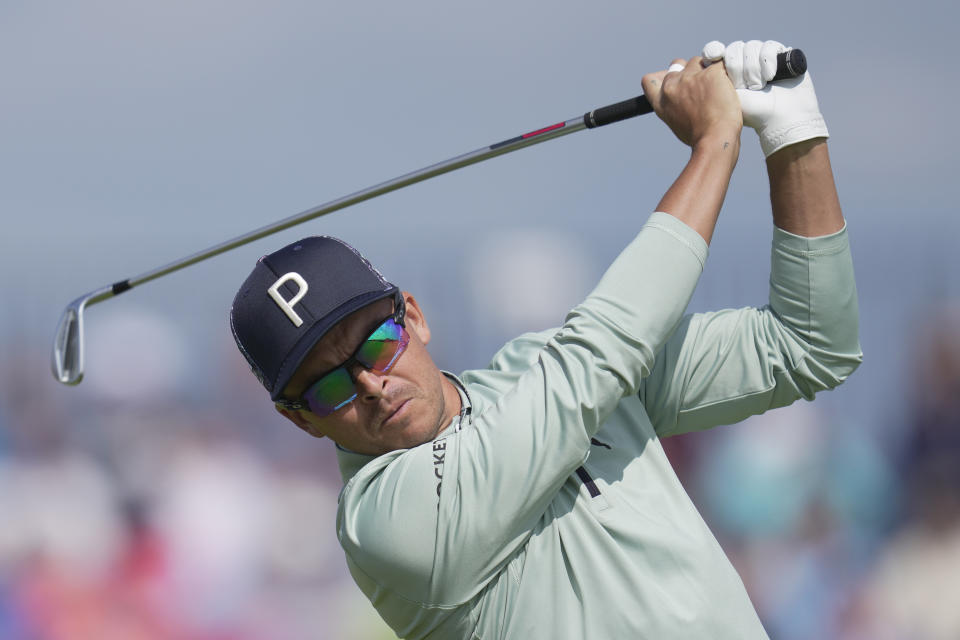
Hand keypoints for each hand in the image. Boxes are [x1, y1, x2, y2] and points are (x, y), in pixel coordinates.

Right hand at [641, 56, 741, 149]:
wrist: (715, 139)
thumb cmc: (699, 136)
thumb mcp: (676, 123)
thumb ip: (675, 104)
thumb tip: (683, 96)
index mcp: (661, 101)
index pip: (649, 79)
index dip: (661, 76)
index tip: (673, 80)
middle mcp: (672, 86)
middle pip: (678, 65)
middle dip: (690, 71)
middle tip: (704, 88)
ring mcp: (691, 77)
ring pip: (700, 62)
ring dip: (708, 71)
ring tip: (718, 91)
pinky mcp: (711, 73)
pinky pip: (720, 63)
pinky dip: (726, 72)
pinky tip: (730, 86)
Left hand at [702, 40, 828, 156]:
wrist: (778, 120)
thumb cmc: (749, 113)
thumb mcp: (723, 96)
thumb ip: (707, 80)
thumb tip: (695, 62)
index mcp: (726, 72)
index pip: (716, 51)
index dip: (714, 50)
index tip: (714, 55)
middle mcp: (744, 63)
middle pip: (734, 49)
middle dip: (737, 68)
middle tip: (743, 86)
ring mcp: (763, 59)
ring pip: (751, 47)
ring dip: (752, 68)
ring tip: (758, 86)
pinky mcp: (781, 56)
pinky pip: (769, 47)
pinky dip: (768, 61)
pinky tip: (770, 76)